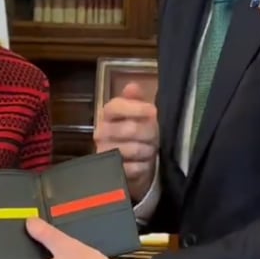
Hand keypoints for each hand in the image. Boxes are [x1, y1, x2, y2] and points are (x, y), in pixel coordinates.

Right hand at [94, 82, 158, 200]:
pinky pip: (133, 167)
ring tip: (152, 149)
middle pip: (130, 128)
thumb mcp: (139, 114)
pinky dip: (144, 166)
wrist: (135, 165)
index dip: (136, 108)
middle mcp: (101, 132)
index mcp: (107, 114)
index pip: (116, 106)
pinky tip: (145, 164)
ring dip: (149, 150)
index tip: (153, 111)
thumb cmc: (138, 135)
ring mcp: (104, 153)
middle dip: (150, 132)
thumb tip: (132, 86)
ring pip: (134, 149)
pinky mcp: (112, 172)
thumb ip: (136, 99)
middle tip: (158, 135)